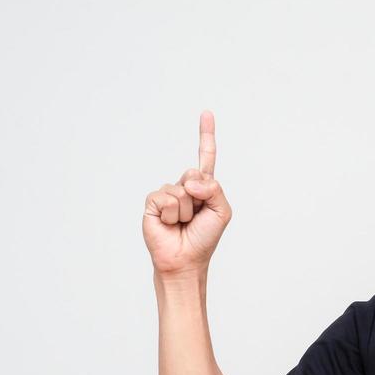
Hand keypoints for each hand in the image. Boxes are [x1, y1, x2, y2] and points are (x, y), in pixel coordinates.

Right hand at [143, 110, 232, 276]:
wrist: (185, 260)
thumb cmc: (204, 238)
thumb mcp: (222, 211)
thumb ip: (214, 189)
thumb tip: (191, 181)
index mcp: (203, 187)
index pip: (205, 157)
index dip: (206, 135)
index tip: (206, 113)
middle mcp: (184, 187)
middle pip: (194, 174)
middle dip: (199, 196)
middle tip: (195, 216)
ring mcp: (167, 194)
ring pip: (181, 190)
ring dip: (185, 211)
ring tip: (181, 224)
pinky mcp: (152, 203)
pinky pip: (165, 198)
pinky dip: (170, 214)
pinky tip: (169, 224)